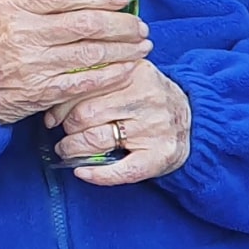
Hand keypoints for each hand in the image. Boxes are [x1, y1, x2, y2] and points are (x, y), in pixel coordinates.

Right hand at [0, 0, 146, 124]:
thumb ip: (34, 1)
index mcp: (12, 6)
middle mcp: (23, 33)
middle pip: (86, 23)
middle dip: (121, 24)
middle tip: (140, 25)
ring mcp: (32, 64)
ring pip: (91, 52)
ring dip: (124, 49)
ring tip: (142, 45)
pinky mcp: (40, 91)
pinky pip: (85, 81)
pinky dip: (111, 74)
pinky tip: (128, 68)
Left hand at [51, 58, 190, 183]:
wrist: (194, 121)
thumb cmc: (149, 100)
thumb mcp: (129, 76)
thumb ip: (99, 75)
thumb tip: (53, 92)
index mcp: (137, 73)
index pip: (84, 87)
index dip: (61, 105)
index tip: (54, 115)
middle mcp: (148, 98)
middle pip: (84, 114)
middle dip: (67, 128)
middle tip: (64, 133)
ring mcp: (155, 128)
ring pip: (95, 140)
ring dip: (72, 149)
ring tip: (69, 149)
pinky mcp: (161, 155)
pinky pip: (121, 170)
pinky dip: (97, 175)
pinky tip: (83, 172)